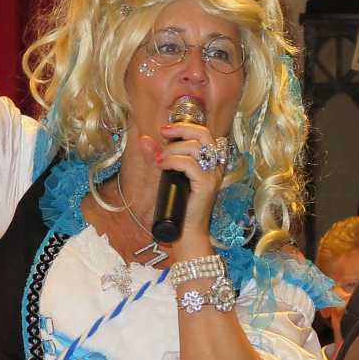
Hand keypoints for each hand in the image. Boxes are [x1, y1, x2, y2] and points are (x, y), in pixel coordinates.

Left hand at [140, 118, 227, 261]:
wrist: (186, 233)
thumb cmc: (178, 207)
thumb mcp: (166, 176)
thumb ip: (158, 156)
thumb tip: (144, 139)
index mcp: (209, 162)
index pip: (204, 134)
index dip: (185, 126)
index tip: (165, 130)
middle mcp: (214, 167)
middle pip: (204, 135)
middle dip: (182, 129)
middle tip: (163, 134)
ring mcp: (212, 176)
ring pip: (195, 148)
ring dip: (173, 149)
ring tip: (160, 160)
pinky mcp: (206, 186)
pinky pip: (190, 165)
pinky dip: (173, 161)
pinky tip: (162, 166)